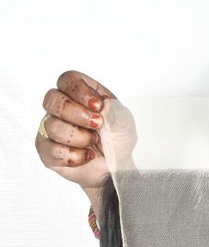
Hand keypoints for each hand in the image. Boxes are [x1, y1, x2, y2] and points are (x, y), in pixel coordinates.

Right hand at [35, 70, 116, 190]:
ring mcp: (51, 127)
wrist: (116, 166)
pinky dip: (74, 156)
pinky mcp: (47, 150)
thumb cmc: (117, 138)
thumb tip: (104, 104)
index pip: (68, 80)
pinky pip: (50, 150)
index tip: (98, 106)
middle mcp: (61, 107)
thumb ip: (113, 111)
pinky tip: (87, 156)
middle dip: (76, 114)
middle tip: (98, 125)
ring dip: (80, 138)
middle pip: (52, 99)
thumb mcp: (123, 122)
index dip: (80, 91)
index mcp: (79, 93)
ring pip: (53, 126)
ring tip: (94, 142)